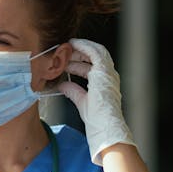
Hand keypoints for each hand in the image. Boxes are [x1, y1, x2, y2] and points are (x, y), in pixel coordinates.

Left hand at [57, 38, 135, 164]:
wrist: (105, 127)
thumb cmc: (98, 121)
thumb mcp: (81, 102)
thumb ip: (73, 91)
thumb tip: (63, 84)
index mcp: (105, 84)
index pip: (91, 67)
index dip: (78, 62)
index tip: (66, 61)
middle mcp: (109, 77)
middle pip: (94, 57)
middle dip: (79, 53)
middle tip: (64, 52)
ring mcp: (108, 74)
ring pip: (96, 52)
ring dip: (81, 47)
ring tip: (67, 45)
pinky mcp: (104, 72)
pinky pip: (95, 53)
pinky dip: (84, 46)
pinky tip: (73, 44)